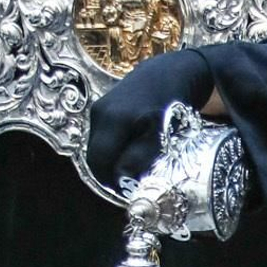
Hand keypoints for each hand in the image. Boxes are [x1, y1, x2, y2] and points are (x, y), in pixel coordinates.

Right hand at [86, 50, 215, 191]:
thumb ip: (140, 158)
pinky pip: (99, 139)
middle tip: (127, 187)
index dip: (111, 182)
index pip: (101, 162)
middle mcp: (100, 113)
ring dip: (109, 164)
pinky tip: (127, 154)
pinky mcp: (98, 109)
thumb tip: (122, 181)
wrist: (168, 74)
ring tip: (129, 171)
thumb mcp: (161, 135)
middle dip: (108, 176)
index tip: (127, 191)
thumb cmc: (171, 106)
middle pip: (94, 158)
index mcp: (115, 120)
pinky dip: (110, 151)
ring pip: (96, 149)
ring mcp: (97, 110)